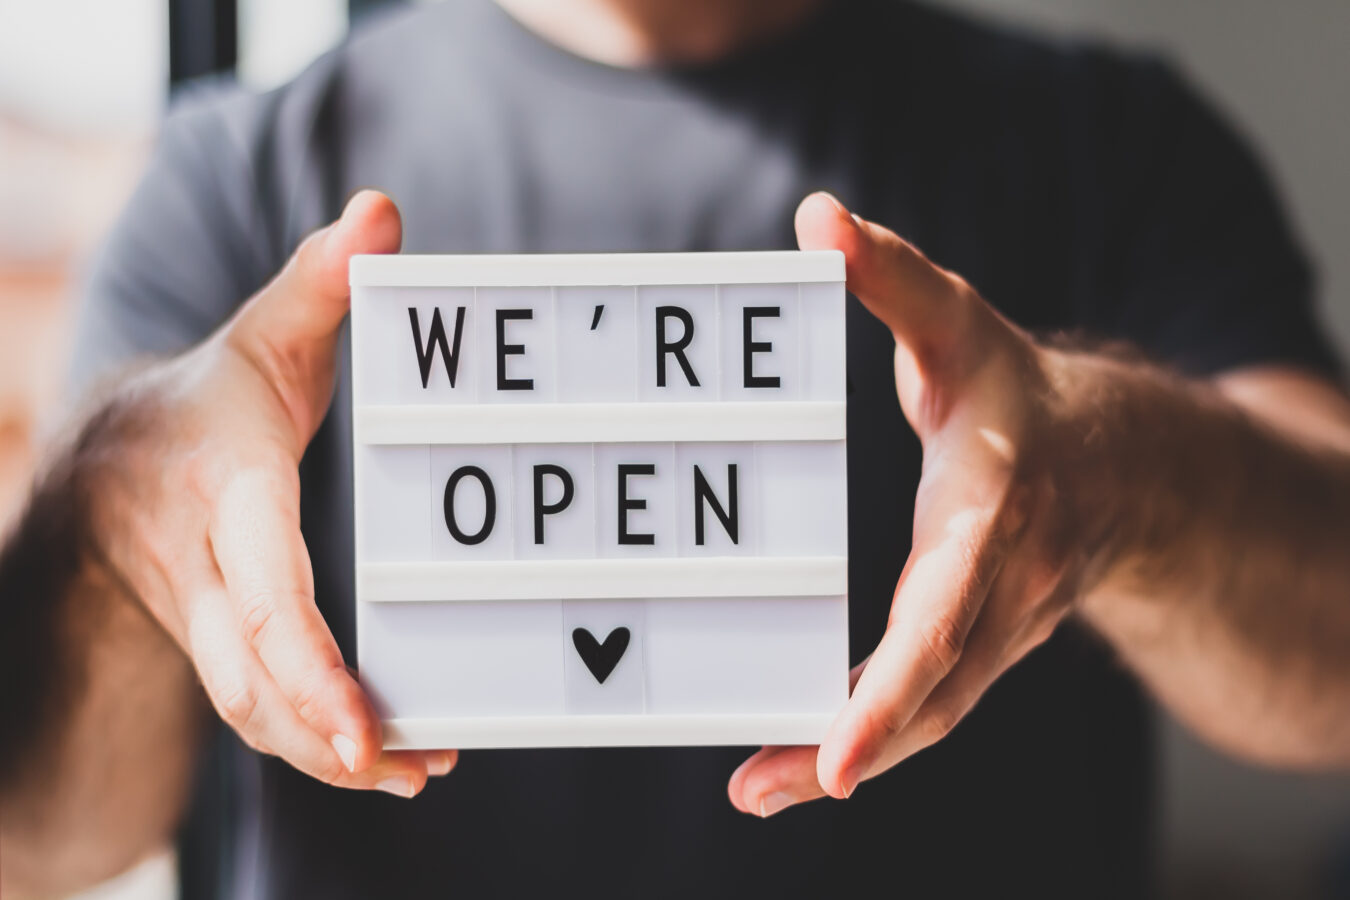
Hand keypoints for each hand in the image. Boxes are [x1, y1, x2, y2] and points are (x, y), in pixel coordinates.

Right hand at [88, 192, 452, 796]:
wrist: (107, 467)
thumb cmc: (208, 399)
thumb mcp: (263, 333)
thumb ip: (323, 282)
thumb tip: (382, 213)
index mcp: (220, 490)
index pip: (257, 584)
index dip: (304, 657)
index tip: (359, 720)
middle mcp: (200, 568)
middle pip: (249, 669)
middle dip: (320, 728)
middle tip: (404, 767)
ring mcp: (200, 618)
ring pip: (250, 706)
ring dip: (326, 751)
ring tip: (413, 772)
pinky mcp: (216, 647)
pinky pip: (257, 707)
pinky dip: (313, 741)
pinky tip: (381, 760)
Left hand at [729, 192, 1106, 814]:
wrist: (1119, 464)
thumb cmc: (1020, 392)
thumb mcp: (959, 323)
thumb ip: (892, 276)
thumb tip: (819, 217)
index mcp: (995, 514)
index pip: (947, 610)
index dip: (898, 682)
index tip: (841, 745)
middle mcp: (1000, 589)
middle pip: (935, 688)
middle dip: (855, 742)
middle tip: (759, 785)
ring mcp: (992, 629)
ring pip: (927, 715)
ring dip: (842, 759)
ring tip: (755, 788)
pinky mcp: (974, 647)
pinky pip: (923, 708)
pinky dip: (864, 740)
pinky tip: (791, 764)